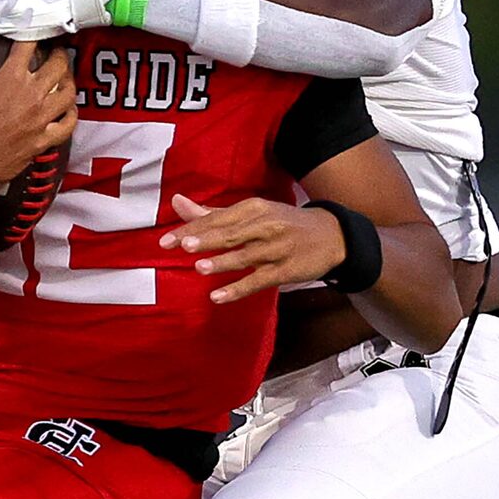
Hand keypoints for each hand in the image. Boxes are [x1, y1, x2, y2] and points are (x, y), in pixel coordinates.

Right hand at [0, 36, 76, 191]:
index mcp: (11, 79)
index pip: (29, 44)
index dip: (33, 31)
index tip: (32, 28)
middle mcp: (31, 96)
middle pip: (58, 65)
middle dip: (57, 52)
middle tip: (53, 49)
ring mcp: (40, 120)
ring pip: (68, 92)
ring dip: (68, 79)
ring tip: (63, 73)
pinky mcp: (42, 140)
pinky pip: (68, 124)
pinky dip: (71, 113)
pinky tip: (67, 107)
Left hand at [159, 193, 347, 304]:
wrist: (331, 235)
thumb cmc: (282, 223)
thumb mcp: (251, 213)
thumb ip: (211, 213)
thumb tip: (176, 202)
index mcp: (253, 208)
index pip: (217, 219)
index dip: (192, 230)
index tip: (167, 242)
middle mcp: (265, 225)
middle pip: (230, 234)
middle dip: (206, 240)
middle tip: (183, 246)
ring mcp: (277, 248)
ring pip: (246, 256)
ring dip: (224, 262)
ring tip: (201, 268)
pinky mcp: (286, 269)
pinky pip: (259, 280)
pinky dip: (239, 288)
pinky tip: (218, 297)